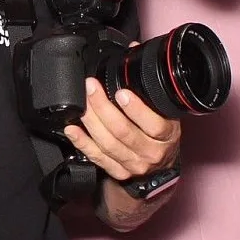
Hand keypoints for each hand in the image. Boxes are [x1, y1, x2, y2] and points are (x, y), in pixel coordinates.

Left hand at [63, 78, 181, 183]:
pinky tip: (72, 130)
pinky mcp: (119, 172)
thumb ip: (150, 96)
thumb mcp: (166, 113)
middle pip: (123, 132)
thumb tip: (127, 67)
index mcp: (167, 136)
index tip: (121, 92)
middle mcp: (151, 153)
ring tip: (81, 104)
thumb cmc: (161, 132)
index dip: (136, 109)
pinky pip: (97, 157)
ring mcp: (134, 164)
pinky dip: (82, 143)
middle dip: (103, 108)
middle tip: (91, 88)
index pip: (154, 125)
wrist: (162, 161)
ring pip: (107, 144)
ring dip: (91, 122)